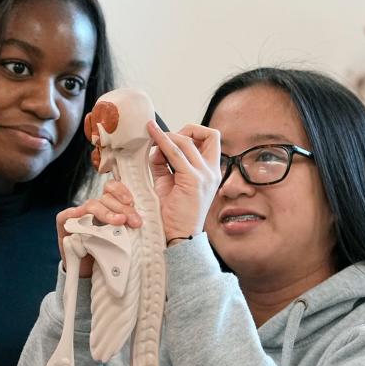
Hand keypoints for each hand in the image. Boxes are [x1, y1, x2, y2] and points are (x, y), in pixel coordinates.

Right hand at [56, 180, 142, 276]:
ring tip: (119, 222)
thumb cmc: (111, 252)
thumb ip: (131, 226)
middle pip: (106, 198)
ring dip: (107, 213)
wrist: (93, 270)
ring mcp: (79, 215)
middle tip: (134, 221)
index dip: (121, 191)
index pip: (112, 189)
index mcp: (108, 206)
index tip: (132, 202)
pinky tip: (82, 218)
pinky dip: (74, 215)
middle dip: (122, 209)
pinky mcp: (65, 224)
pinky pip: (67, 216)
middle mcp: (94, 208)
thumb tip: (146, 223)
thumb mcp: (126, 237)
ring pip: (92, 205)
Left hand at [147, 121, 220, 242]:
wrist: (180, 236)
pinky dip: (162, 140)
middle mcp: (213, 171)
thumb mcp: (170, 183)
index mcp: (212, 172)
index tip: (175, 138)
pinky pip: (175, 152)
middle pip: (208, 134)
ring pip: (186, 142)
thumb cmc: (175, 214)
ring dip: (167, 137)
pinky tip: (152, 134)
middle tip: (164, 136)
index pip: (212, 140)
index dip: (194, 132)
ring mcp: (205, 175)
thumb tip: (156, 147)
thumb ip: (165, 164)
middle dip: (185, 129)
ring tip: (152, 140)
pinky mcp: (193, 180)